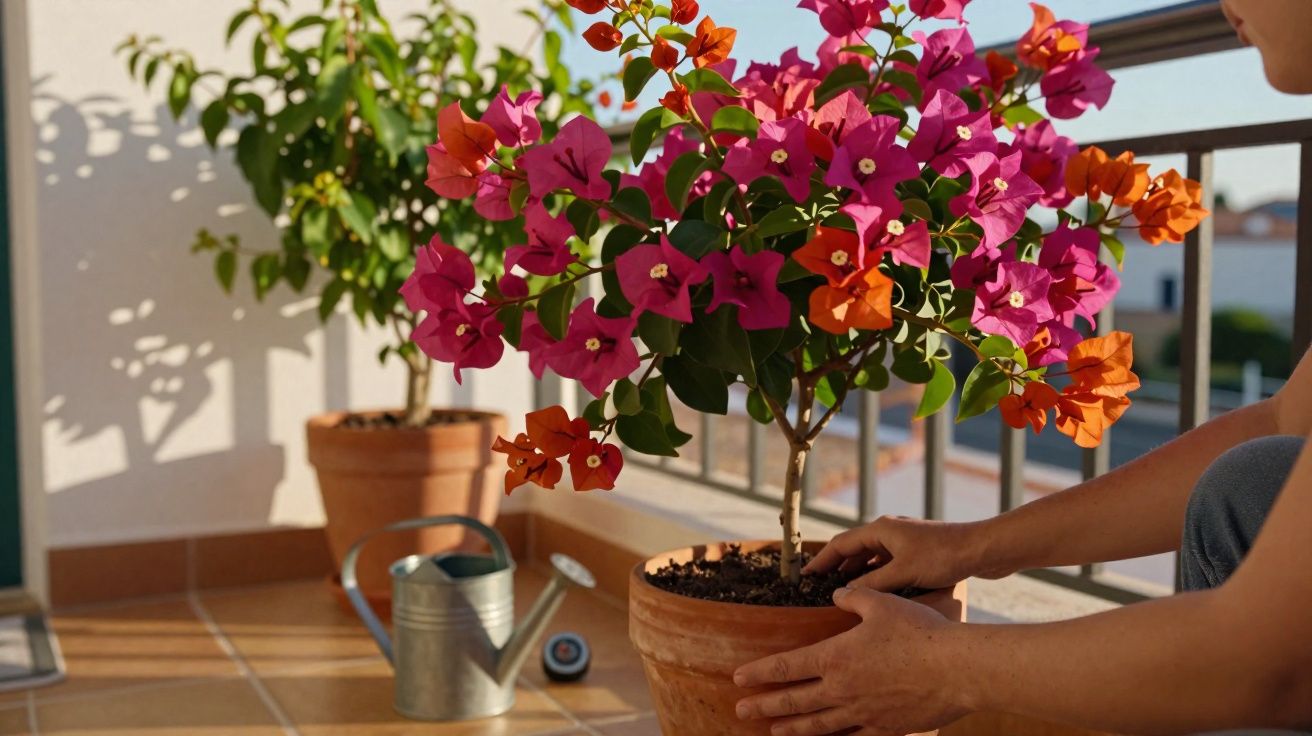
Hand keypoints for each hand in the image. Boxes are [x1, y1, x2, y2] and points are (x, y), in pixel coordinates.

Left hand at [733, 587, 969, 734]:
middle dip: (764, 706)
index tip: (738, 678)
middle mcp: (842, 690)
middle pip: (793, 701)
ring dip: (792, 728)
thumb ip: (854, 598)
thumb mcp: (881, 603)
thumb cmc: (919, 631)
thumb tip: (838, 594)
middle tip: (741, 712)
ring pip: (818, 725)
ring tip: (774, 731)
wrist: (957, 669)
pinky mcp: (887, 728)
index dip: (759, 673)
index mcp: (835, 657)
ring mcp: (863, 713)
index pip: (785, 667)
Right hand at [804, 516, 991, 591]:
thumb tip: (844, 592)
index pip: (840, 544)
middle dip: (836, 566)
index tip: (804, 574)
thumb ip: (872, 585)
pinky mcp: (918, 550)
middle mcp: (889, 530)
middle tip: (819, 585)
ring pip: (871, 555)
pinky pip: (887, 561)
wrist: (982, 548)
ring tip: (842, 589)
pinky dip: (875, 573)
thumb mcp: (903, 574)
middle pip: (854, 548)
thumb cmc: (943, 557)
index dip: (821, 560)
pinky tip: (874, 588)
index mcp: (881, 529)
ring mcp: (904, 540)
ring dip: (856, 571)